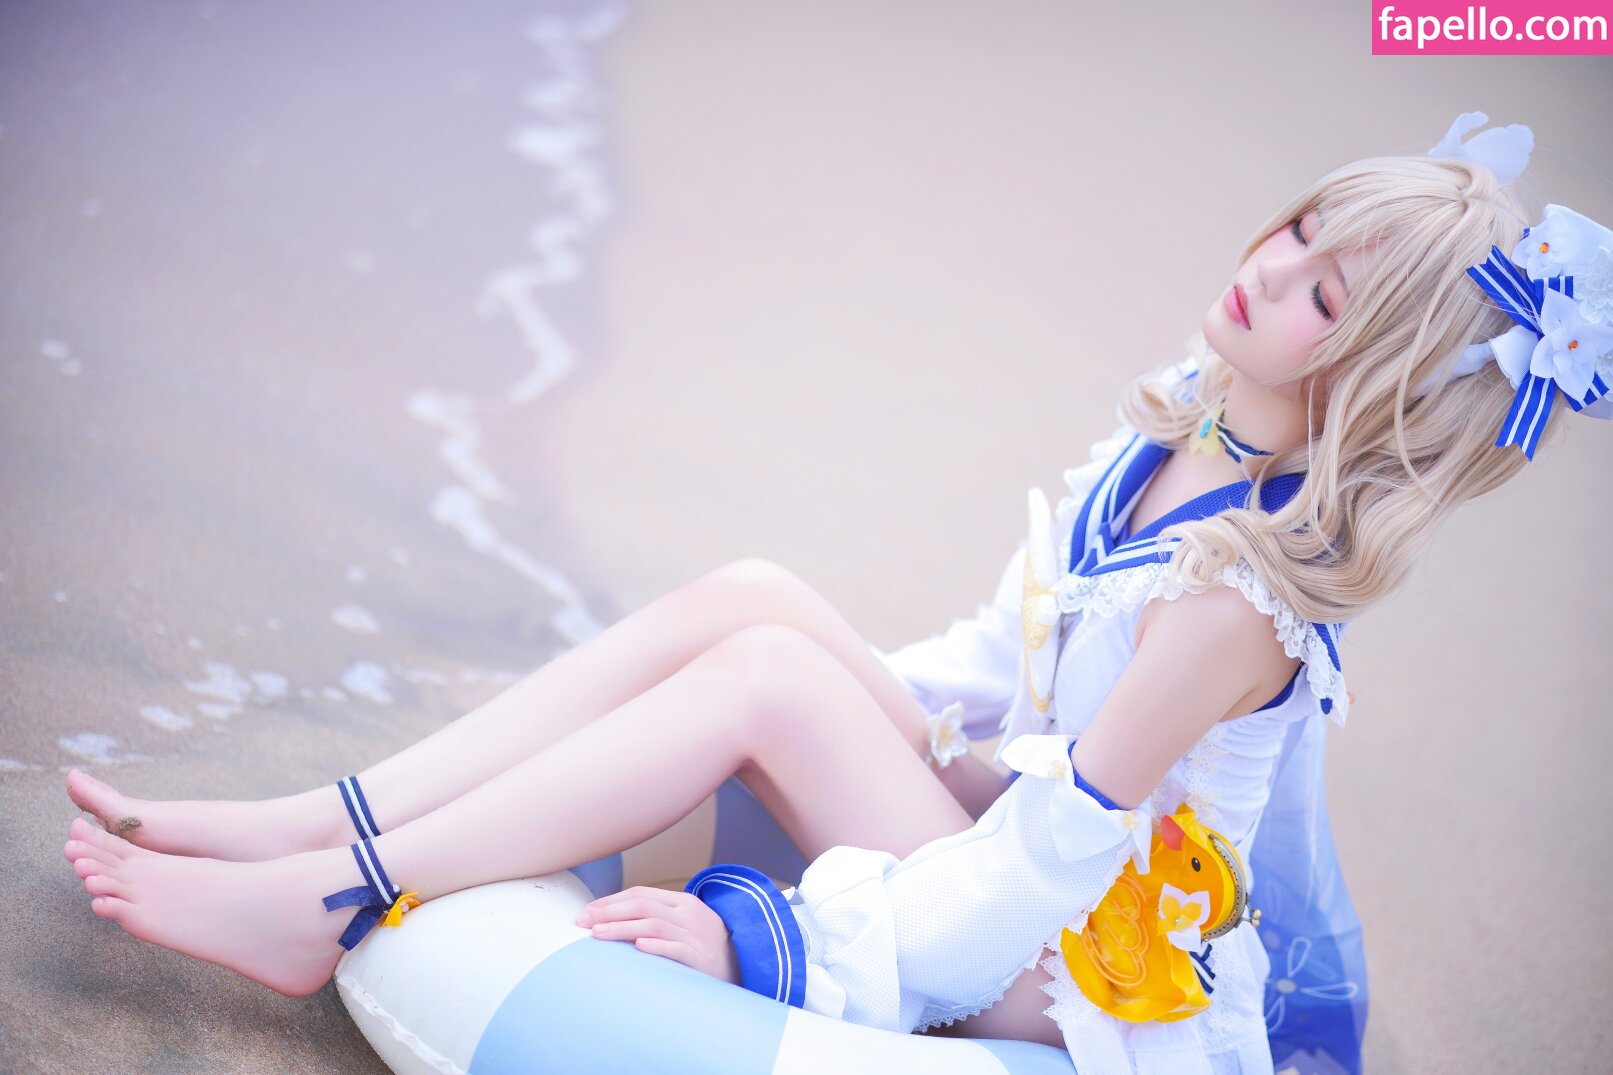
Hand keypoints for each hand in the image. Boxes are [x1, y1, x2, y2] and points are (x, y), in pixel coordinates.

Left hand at [574, 885, 740, 985]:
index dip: (610, 901)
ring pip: (653, 925)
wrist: (745, 964)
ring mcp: (695, 935)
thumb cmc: (706, 947)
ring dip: (622, 928)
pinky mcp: (701, 957)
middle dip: (608, 912)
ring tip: (597, 934)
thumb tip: (616, 920)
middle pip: (642, 906)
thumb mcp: (684, 924)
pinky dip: (657, 945)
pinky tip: (638, 946)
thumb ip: (657, 918)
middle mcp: (688, 914)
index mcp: (682, 901)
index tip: (586, 913)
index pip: (640, 894)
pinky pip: (677, 948)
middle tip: (581, 923)